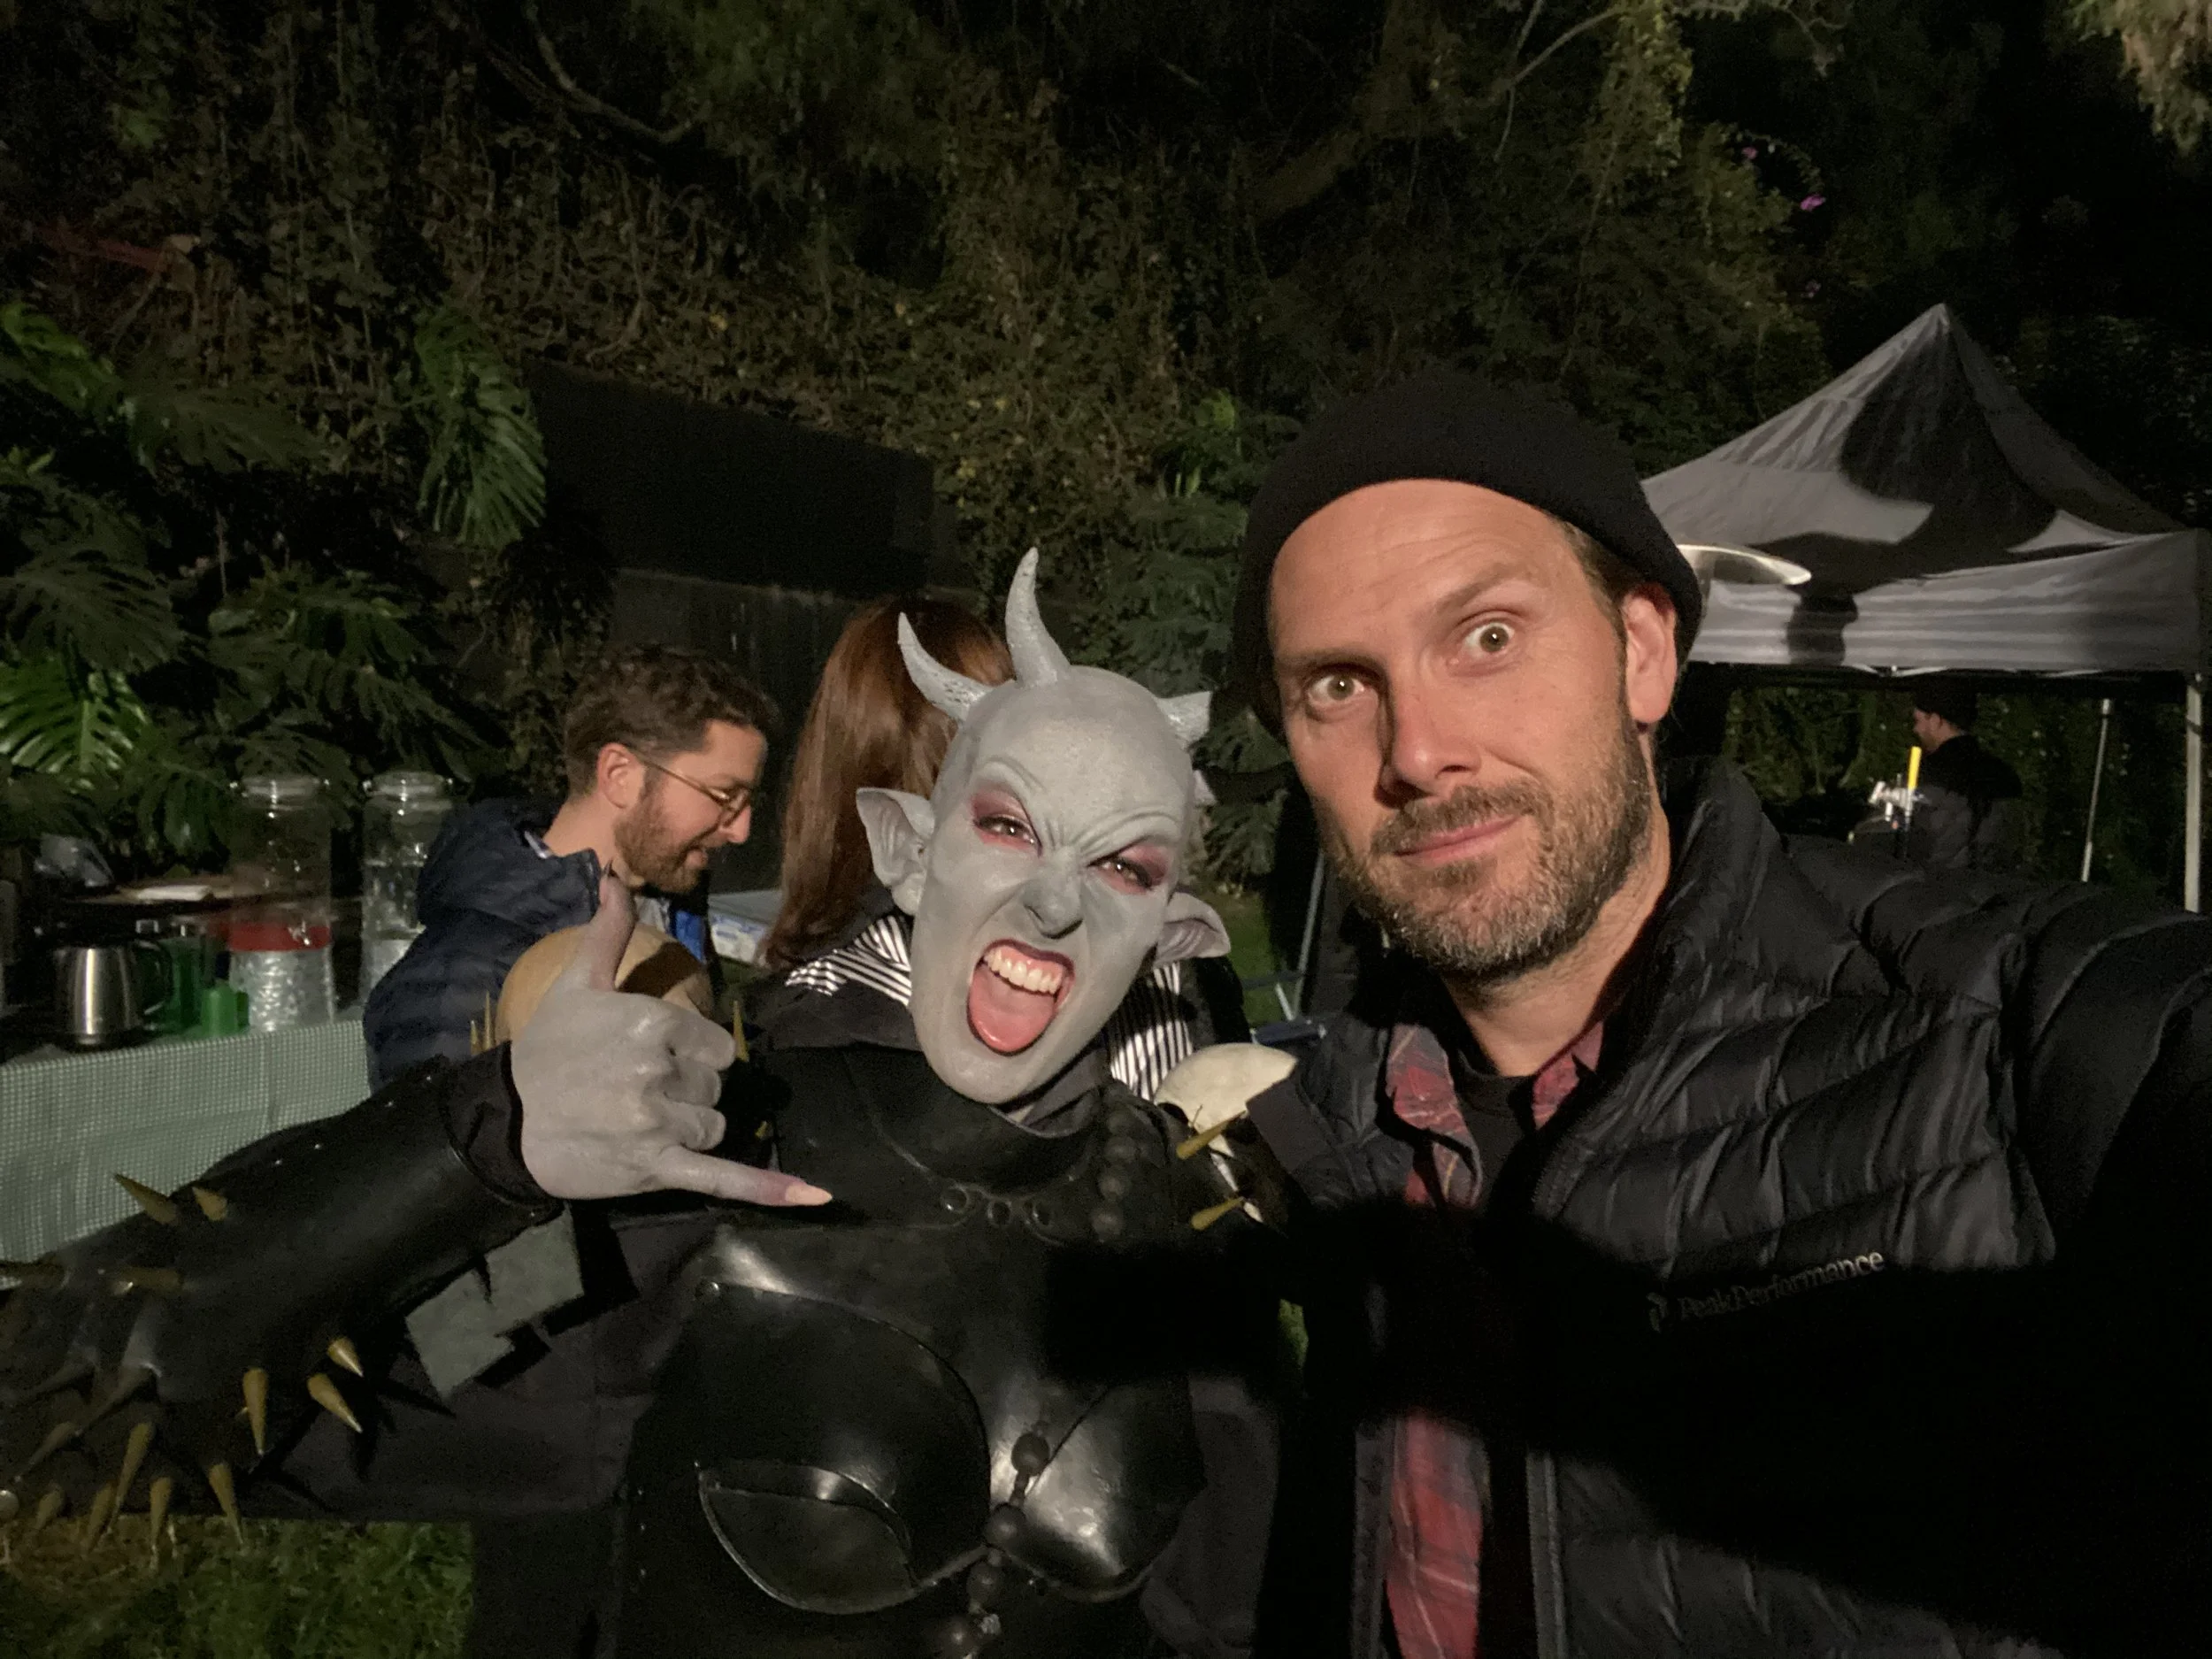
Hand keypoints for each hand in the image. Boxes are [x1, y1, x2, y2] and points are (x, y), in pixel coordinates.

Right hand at [512, 878, 828, 1206]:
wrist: (506, 1121)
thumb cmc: (546, 1049)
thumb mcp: (577, 984)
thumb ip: (608, 933)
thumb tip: (613, 877)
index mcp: (652, 1022)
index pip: (714, 1045)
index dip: (691, 1054)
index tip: (655, 1058)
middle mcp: (660, 1071)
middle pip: (715, 1085)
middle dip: (688, 1089)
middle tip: (639, 1092)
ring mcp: (660, 1122)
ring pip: (716, 1123)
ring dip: (693, 1126)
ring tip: (646, 1123)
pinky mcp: (656, 1166)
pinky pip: (722, 1177)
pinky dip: (766, 1188)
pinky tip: (813, 1197)